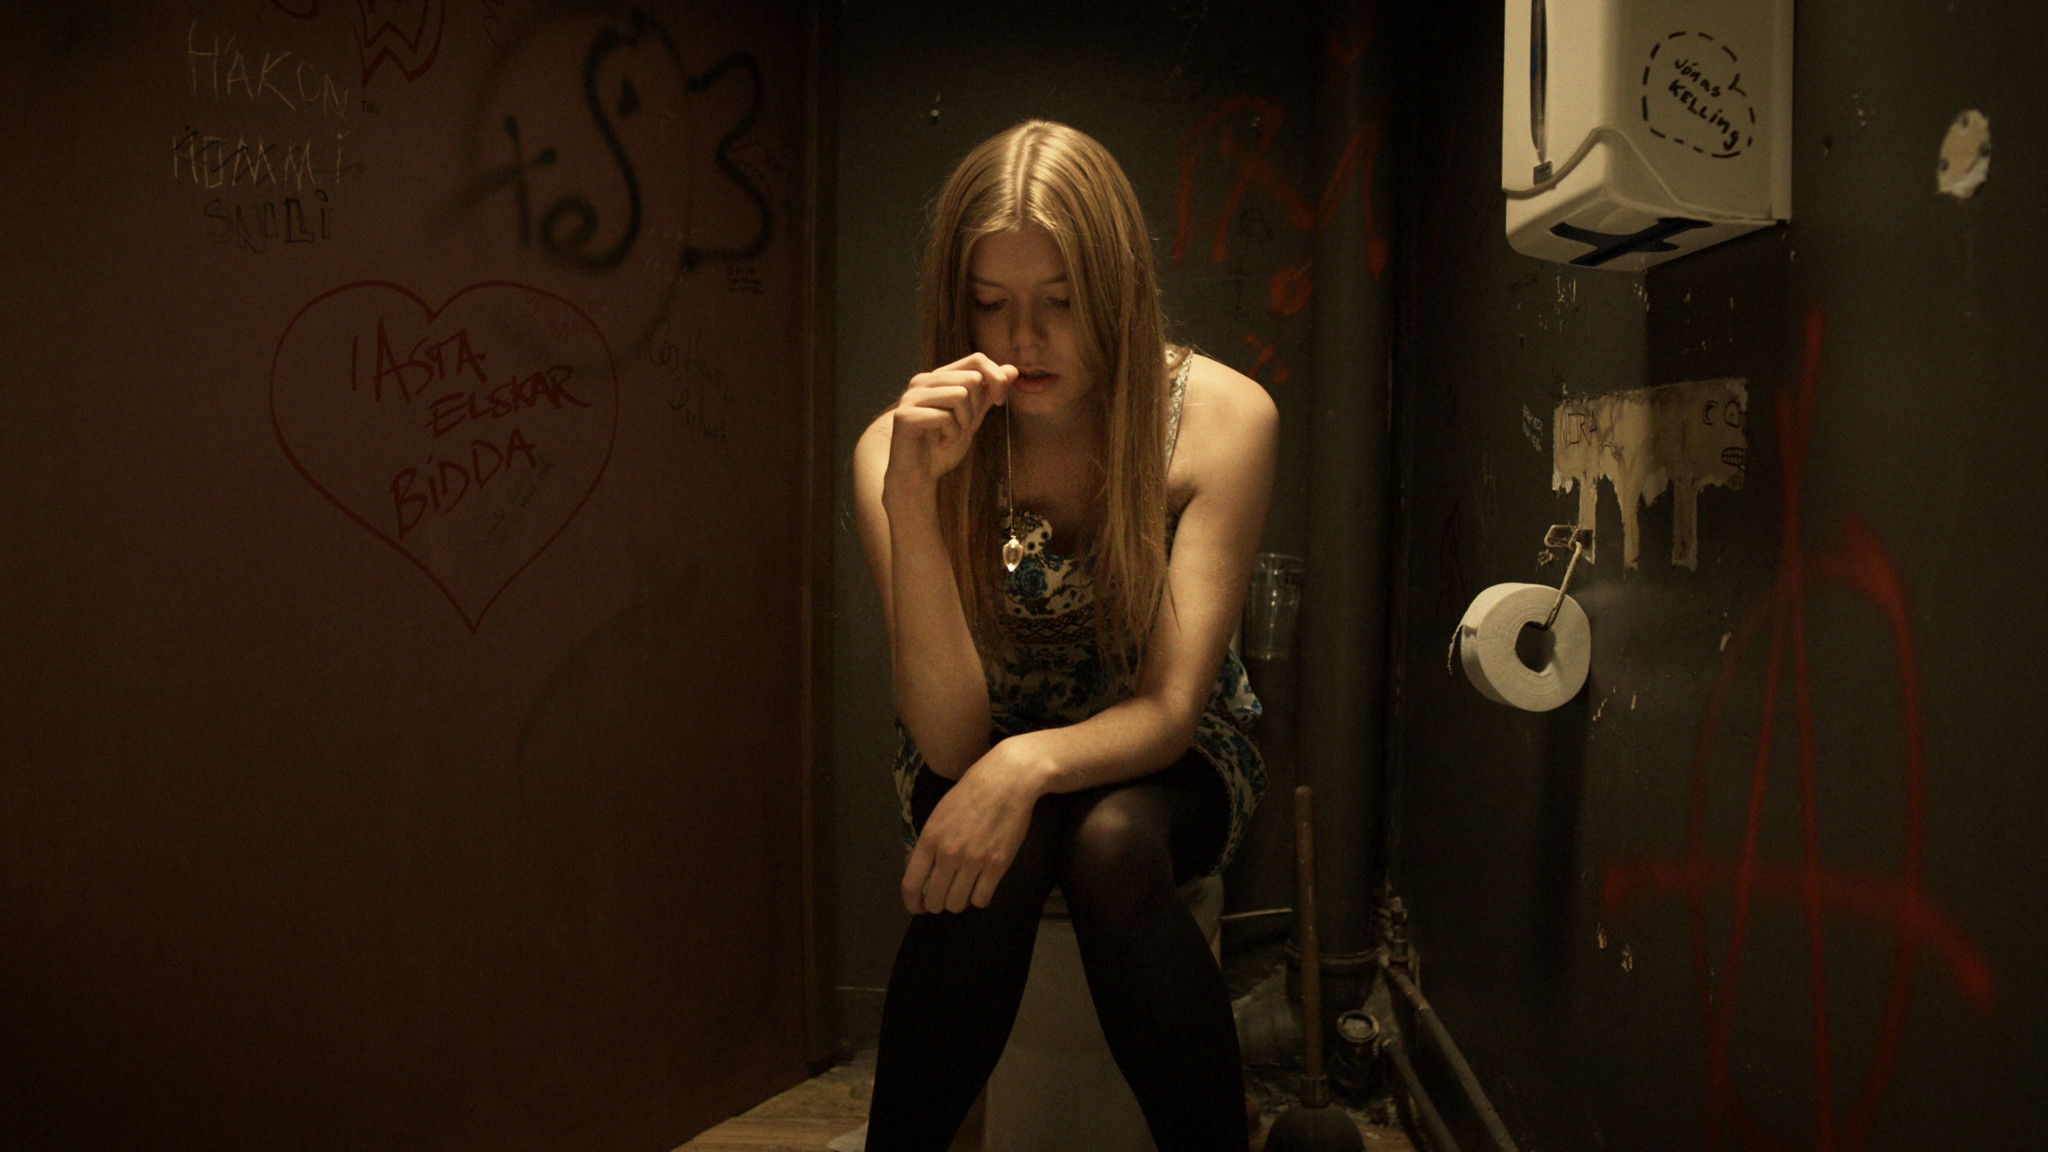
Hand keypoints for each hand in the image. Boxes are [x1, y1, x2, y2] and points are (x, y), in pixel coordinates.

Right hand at [885, 353, 1017, 491]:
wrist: (919, 477)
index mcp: (938, 378)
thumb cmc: (942, 448)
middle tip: (962, 427)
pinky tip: (940, 444)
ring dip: (963, 423)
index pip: (976, 359)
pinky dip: (951, 436)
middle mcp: (923, 381)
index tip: (999, 402)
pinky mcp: (905, 416)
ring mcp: (912, 397)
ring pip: (960, 395)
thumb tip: (1012, 370)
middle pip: (972, 379)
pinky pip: (945, 417)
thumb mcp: (972, 418)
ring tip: (950, 436)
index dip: (995, 378)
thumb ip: (988, 394)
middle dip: (976, 408)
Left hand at [900, 739, 1048, 913]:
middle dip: (937, 904)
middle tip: (945, 897)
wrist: (1006, 781)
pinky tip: (981, 887)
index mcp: (929, 840)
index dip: (912, 903)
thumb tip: (913, 867)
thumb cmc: (970, 794)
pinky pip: (981, 899)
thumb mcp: (938, 814)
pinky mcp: (997, 866)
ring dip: (959, 902)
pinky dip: (979, 898)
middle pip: (935, 900)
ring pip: (957, 904)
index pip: (911, 885)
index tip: (918, 907)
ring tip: (964, 890)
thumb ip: (926, 843)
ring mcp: (973, 861)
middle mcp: (948, 854)